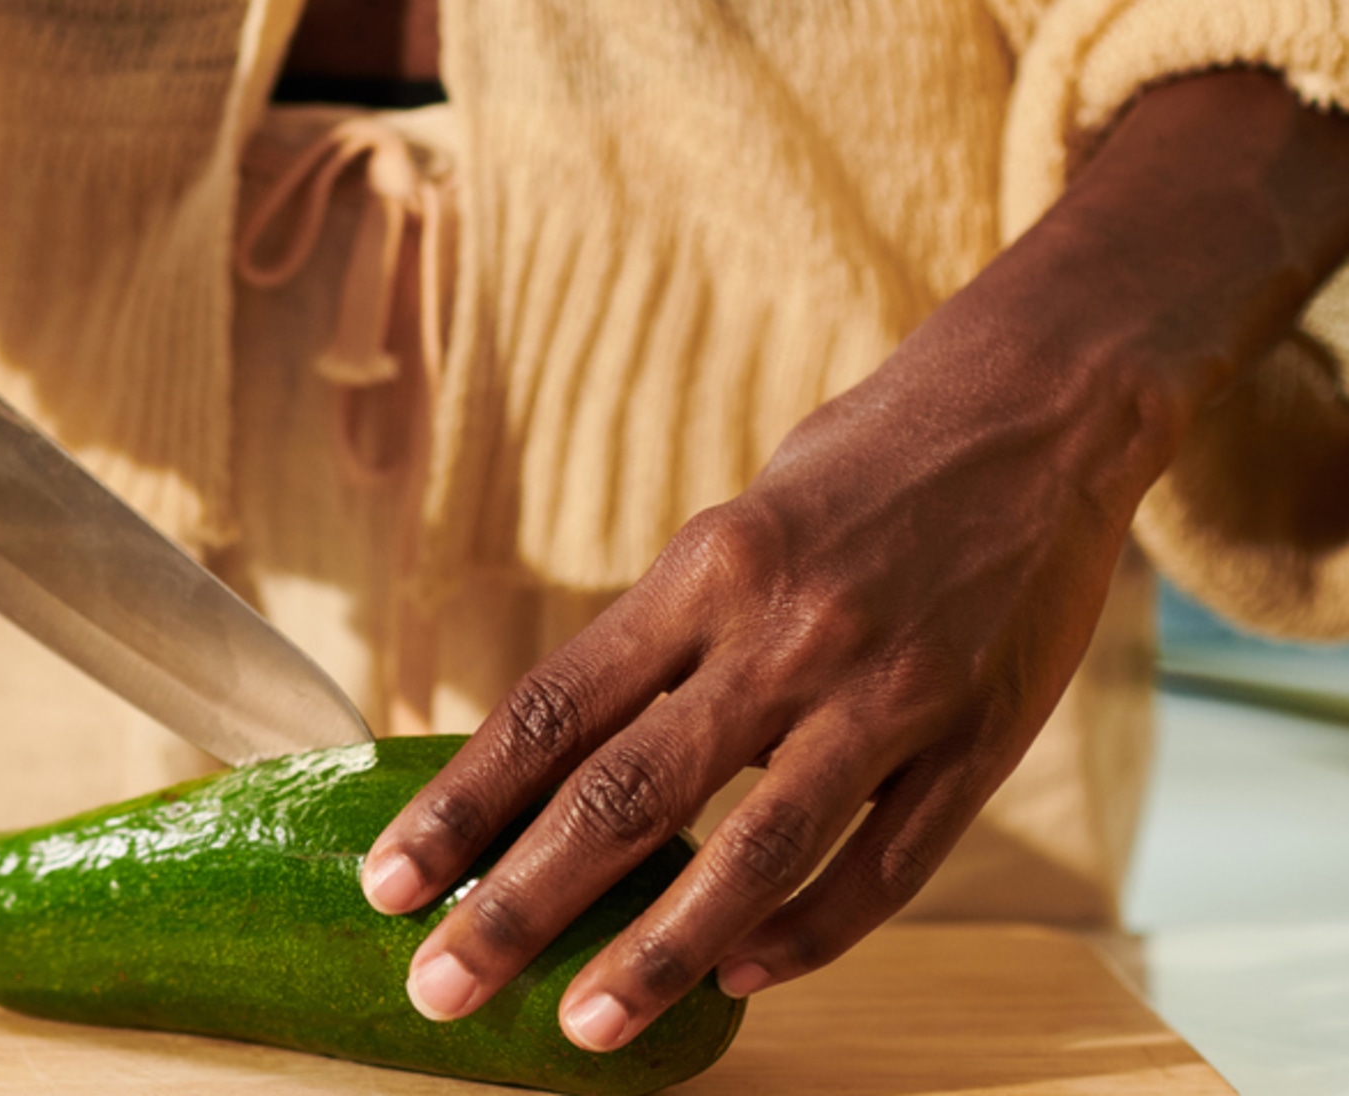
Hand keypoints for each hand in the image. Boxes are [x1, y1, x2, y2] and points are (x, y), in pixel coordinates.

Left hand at [359, 70, 1348, 1051]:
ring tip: (584, 1029)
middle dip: (521, 903)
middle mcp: (785, 632)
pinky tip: (740, 979)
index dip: (462, 807)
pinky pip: (884, 866)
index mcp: (704, 570)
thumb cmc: (859, 466)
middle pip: (627, 794)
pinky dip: (808, 933)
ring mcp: (889, 691)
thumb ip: (662, 639)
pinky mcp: (979, 738)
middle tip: (441, 988)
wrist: (1043, 403)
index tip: (387, 884)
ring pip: (755, 851)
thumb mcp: (733, 526)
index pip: (551, 710)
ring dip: (658, 954)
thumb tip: (559, 756)